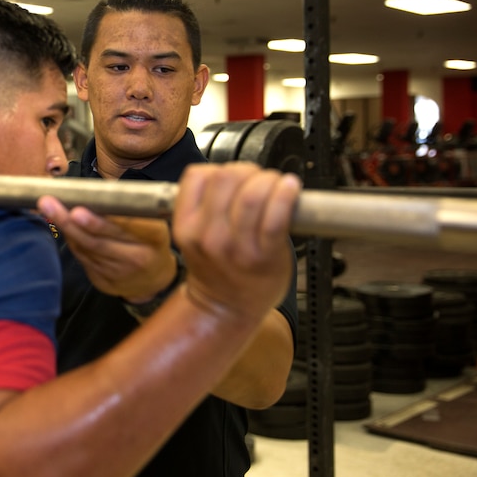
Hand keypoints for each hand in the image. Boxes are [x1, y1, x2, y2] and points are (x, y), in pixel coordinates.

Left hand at [37, 196, 174, 301]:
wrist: (154, 279)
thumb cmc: (149, 240)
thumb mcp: (151, 222)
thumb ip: (128, 210)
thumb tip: (93, 191)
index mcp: (154, 237)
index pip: (123, 228)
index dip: (98, 222)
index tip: (77, 210)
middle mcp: (137, 257)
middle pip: (98, 241)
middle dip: (70, 222)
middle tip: (50, 205)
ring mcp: (120, 273)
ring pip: (86, 249)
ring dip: (66, 229)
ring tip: (49, 209)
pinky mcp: (105, 282)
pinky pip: (83, 258)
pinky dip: (72, 240)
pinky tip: (61, 225)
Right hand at [172, 162, 300, 322]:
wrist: (225, 308)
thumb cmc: (217, 270)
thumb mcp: (193, 237)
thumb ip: (202, 205)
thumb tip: (233, 172)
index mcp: (186, 227)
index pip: (197, 176)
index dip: (218, 168)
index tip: (233, 177)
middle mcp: (208, 236)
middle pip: (226, 177)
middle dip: (248, 170)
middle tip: (259, 180)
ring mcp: (236, 247)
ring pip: (251, 194)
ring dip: (269, 180)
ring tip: (276, 185)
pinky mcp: (264, 255)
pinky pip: (275, 217)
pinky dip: (285, 196)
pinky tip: (290, 188)